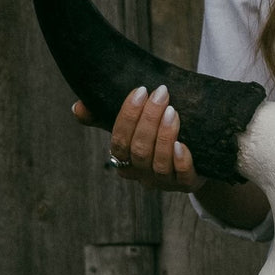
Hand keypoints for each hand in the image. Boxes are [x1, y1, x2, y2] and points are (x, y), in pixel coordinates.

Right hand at [73, 85, 203, 191]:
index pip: (119, 142)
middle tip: (161, 93)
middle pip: (139, 151)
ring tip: (172, 111)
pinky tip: (182, 144)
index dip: (128, 116)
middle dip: (149, 120)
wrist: (197, 157)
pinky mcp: (187, 183)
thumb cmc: (156, 138)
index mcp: (125, 160)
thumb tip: (78, 108)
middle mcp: (142, 174)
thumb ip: (105, 118)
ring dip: (164, 136)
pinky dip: (181, 161)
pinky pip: (182, 176)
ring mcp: (164, 181)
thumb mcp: (132, 128)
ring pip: (159, 163)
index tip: (141, 91)